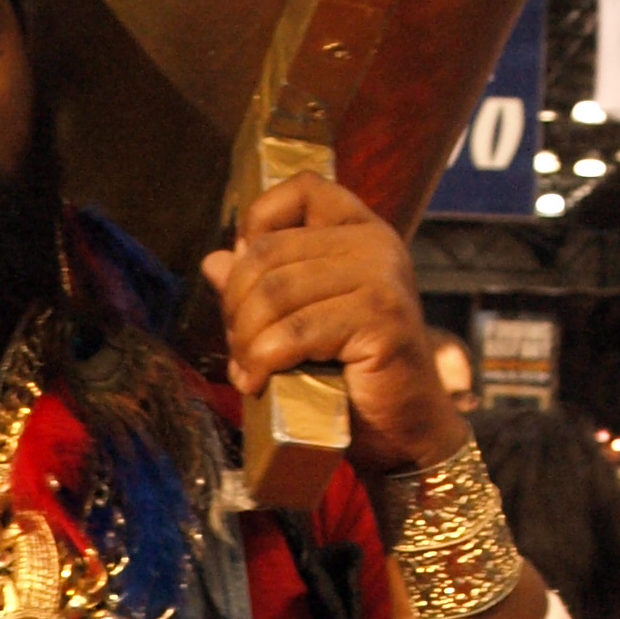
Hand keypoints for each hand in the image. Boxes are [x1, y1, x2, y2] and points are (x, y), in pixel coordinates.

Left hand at [200, 176, 458, 478]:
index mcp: (360, 230)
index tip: (249, 276)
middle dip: (236, 305)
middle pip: (268, 252)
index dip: (259, 222)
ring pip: (274, 293)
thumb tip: (215, 261)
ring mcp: (382, 278)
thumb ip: (263, 285)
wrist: (403, 429)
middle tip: (238, 346)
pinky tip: (258, 381)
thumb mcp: (301, 318)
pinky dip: (262, 361)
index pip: (301, 189)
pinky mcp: (380, 320)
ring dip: (244, 339)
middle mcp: (376, 244)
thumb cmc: (350, 375)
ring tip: (247, 368)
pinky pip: (294, 332)